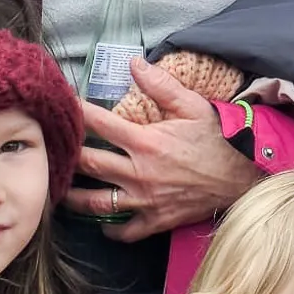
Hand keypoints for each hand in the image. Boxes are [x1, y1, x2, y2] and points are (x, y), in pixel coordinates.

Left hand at [65, 57, 258, 241]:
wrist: (243, 178)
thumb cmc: (218, 140)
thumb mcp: (193, 106)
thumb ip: (161, 85)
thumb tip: (133, 63)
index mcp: (147, 142)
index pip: (99, 123)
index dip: (76, 111)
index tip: (62, 104)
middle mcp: (140, 173)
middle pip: (88, 164)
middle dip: (66, 155)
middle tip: (50, 148)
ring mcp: (146, 200)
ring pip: (97, 203)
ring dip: (75, 196)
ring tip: (59, 188)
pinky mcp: (156, 221)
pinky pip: (125, 231)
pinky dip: (110, 229)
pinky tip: (101, 221)